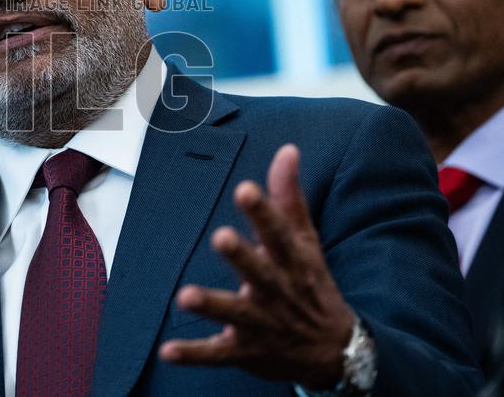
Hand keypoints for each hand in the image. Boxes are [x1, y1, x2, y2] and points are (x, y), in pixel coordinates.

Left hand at [159, 144, 354, 389]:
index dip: (263, 212)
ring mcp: (262, 323)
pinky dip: (194, 354)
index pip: (278, 233)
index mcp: (290, 261)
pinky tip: (167, 351)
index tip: (245, 189)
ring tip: (186, 296)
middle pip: (260, 272)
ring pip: (236, 314)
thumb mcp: (305, 241)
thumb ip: (289, 197)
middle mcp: (277, 291)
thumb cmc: (310, 284)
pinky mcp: (247, 351)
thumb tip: (287, 149)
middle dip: (242, 257)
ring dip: (212, 305)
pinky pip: (218, 353)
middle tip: (221, 237)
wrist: (335, 351)